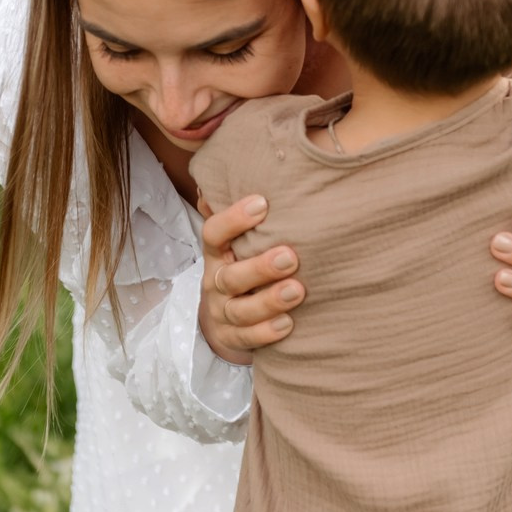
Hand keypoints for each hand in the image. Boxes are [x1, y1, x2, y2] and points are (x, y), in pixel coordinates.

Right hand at [199, 195, 305, 363]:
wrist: (228, 319)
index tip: (262, 204)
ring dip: (269, 300)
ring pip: (240, 310)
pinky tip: (288, 324)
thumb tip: (237, 173)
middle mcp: (216, 282)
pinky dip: (266, 332)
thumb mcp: (239, 242)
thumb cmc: (244, 266)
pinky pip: (246, 338)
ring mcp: (223, 312)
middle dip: (260, 267)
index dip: (234, 219)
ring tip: (297, 290)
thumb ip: (243, 216)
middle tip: (290, 256)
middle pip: (230, 276)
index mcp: (217, 253)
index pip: (214, 234)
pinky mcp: (233, 338)